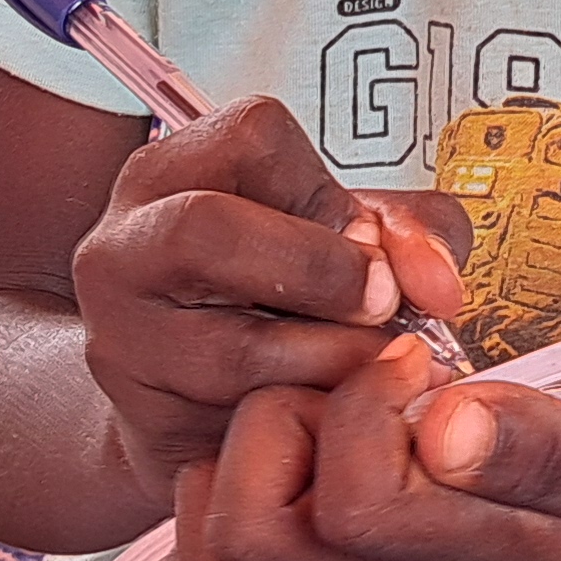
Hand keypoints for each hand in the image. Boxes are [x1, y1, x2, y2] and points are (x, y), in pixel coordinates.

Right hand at [71, 97, 469, 493]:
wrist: (197, 407)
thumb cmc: (279, 302)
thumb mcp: (339, 239)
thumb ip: (406, 232)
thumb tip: (438, 284)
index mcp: (172, 172)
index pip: (253, 136)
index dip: (327, 190)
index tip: (369, 242)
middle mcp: (124, 243)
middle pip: (210, 227)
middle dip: (322, 270)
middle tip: (382, 307)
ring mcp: (122, 336)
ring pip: (233, 347)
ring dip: (331, 361)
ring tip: (366, 369)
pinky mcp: (146, 421)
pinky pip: (242, 425)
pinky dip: (311, 421)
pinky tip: (332, 415)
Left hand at [168, 334, 560, 560]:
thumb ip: (549, 447)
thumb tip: (449, 421)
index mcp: (455, 548)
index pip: (352, 505)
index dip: (368, 404)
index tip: (424, 356)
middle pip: (246, 535)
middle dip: (284, 419)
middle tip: (349, 381)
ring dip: (238, 458)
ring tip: (314, 408)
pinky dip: (215, 507)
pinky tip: (279, 450)